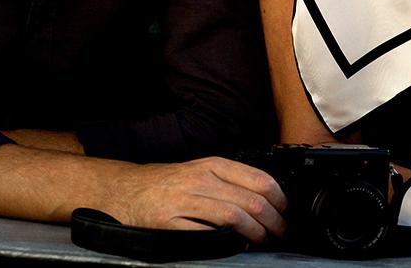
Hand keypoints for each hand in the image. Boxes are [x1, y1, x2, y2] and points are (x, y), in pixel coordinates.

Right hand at [106, 157, 286, 243]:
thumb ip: (230, 181)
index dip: (280, 201)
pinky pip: (207, 233)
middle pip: (252, 201)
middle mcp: (201, 180)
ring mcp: (185, 201)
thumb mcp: (201, 171)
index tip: (286, 213)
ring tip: (263, 241)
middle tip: (280, 233)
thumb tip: (266, 199)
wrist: (125, 190)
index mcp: (213, 165)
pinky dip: (227, 242)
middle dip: (274, 222)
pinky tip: (235, 245)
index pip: (260, 180)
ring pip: (235, 216)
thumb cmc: (167, 184)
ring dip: (256, 234)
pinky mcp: (170, 222)